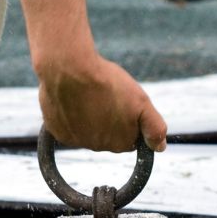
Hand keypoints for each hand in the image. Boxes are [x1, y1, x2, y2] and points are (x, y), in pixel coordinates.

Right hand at [37, 53, 167, 152]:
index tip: (123, 102)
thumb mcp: (141, 102)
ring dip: (89, 116)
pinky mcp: (56, 131)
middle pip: (108, 134)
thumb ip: (154, 128)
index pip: (129, 138)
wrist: (68, 69)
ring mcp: (76, 140)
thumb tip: (160, 148)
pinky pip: (67, 125)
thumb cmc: (107, 83)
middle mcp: (98, 147)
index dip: (129, 119)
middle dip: (109, 118)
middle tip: (106, 95)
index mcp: (120, 143)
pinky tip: (72, 97)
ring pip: (87, 130)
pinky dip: (70, 114)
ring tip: (88, 93)